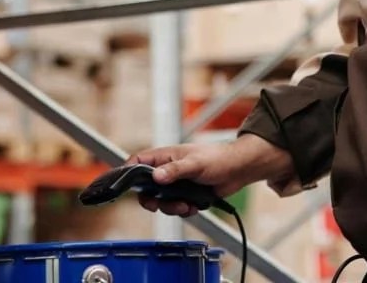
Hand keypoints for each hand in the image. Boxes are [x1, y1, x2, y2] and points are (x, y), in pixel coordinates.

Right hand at [130, 133, 291, 216]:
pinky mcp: (186, 194)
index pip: (137, 162)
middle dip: (153, 200)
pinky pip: (176, 207)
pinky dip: (183, 210)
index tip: (128, 188)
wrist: (238, 170)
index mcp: (164, 156)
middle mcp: (167, 170)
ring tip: (186, 206)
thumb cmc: (217, 158)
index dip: (128, 174)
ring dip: (171, 207)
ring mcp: (176, 183)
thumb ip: (175, 170)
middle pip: (146, 188)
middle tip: (158, 206)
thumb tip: (156, 177)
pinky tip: (194, 206)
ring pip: (161, 201)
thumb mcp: (195, 164)